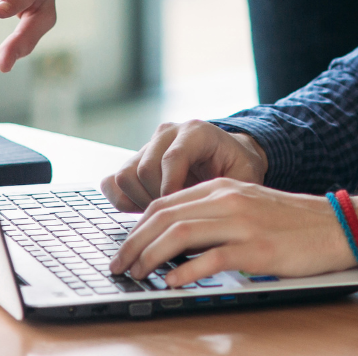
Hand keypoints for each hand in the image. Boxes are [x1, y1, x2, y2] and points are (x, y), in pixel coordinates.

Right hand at [100, 120, 269, 210]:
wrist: (230, 155)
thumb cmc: (238, 168)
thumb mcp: (244, 178)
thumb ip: (229, 194)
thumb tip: (209, 225)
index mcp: (196, 132)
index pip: (172, 158)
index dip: (171, 189)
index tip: (179, 212)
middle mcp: (168, 134)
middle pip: (145, 169)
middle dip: (158, 201)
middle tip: (174, 218)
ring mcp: (148, 145)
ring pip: (125, 176)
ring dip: (140, 203)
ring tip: (164, 214)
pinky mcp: (134, 160)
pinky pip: (112, 181)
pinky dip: (123, 201)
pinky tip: (145, 210)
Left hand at [107, 179, 357, 287]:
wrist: (336, 225)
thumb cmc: (292, 222)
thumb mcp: (248, 207)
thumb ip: (214, 215)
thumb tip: (174, 239)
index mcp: (223, 188)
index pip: (165, 202)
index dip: (137, 226)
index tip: (124, 247)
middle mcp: (228, 200)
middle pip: (165, 216)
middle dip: (133, 242)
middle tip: (118, 265)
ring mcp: (242, 223)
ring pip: (180, 233)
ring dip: (150, 256)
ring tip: (137, 274)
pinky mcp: (256, 248)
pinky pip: (211, 258)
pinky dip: (185, 271)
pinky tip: (172, 281)